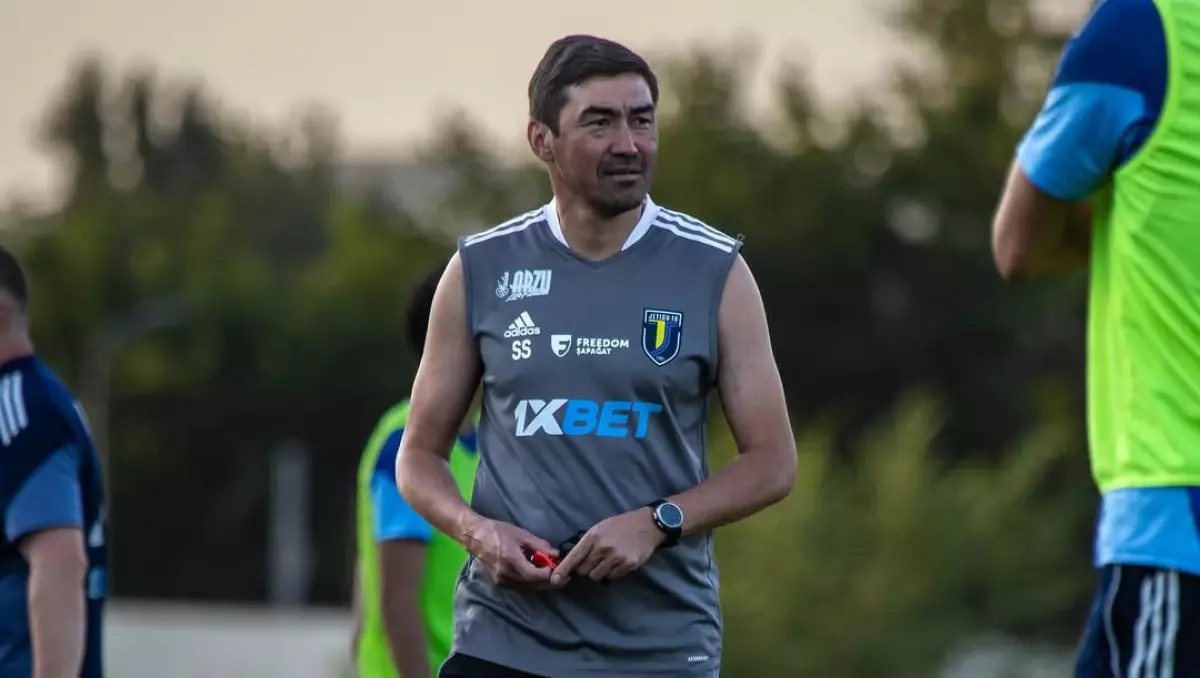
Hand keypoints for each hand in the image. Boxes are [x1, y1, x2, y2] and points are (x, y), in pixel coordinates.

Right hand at [464, 517, 560, 590]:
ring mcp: (500, 580)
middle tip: (564, 579)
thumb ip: (540, 545)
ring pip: (526, 588)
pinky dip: (530, 584)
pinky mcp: (498, 582)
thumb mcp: (521, 534)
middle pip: (531, 585)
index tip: (559, 570)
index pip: (533, 574)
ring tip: (553, 578)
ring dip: (541, 584)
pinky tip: (538, 577)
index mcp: (510, 559)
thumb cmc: (498, 531)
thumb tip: (556, 554)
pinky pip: (519, 587)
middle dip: (549, 583)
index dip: (547, 575)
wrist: (475, 536)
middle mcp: (505, 574)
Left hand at [550, 508, 664, 585]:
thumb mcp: (601, 528)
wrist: (648, 525)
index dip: (563, 569)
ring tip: (607, 560)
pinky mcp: (627, 565)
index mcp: (594, 536)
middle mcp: (603, 548)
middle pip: (583, 570)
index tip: (555, 580)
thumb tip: (573, 560)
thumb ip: (587, 543)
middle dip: (585, 567)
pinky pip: (611, 577)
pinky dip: (612, 573)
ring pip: (596, 576)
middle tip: (595, 559)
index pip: (574, 556)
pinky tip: (619, 562)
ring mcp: (616, 558)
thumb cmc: (621, 525)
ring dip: (599, 571)